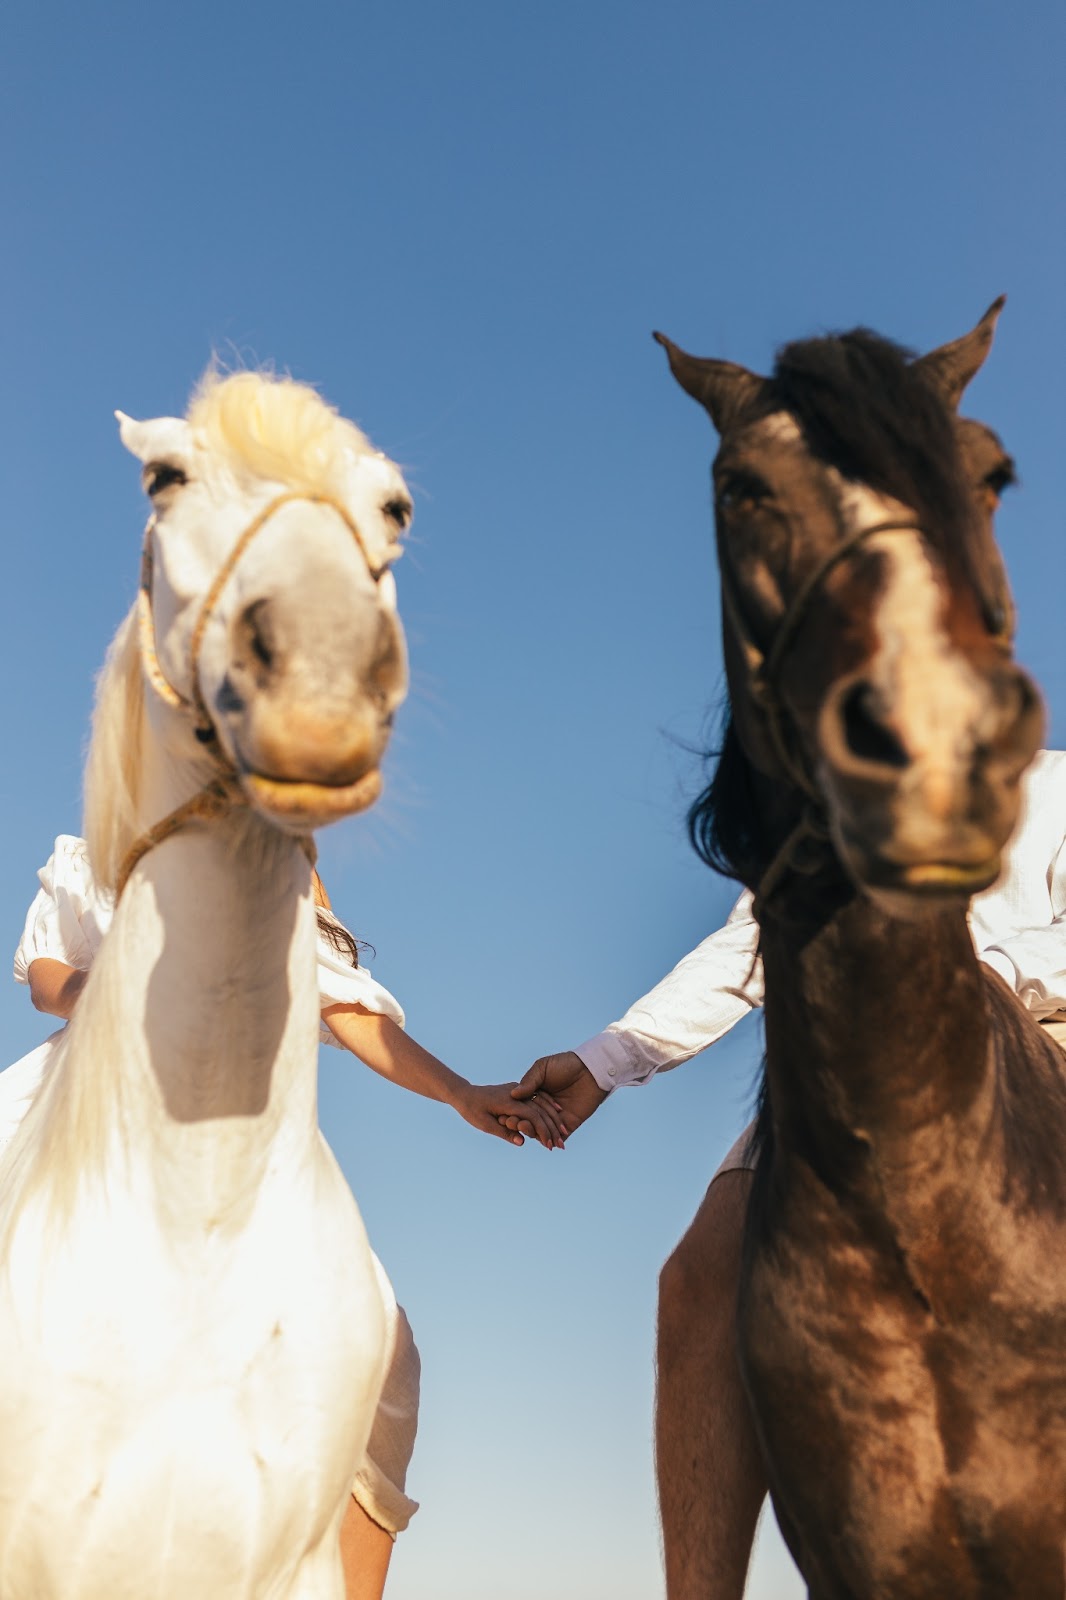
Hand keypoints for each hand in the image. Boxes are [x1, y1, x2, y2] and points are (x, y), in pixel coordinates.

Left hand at [453, 1081, 567, 1149]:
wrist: (464, 1094)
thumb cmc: (472, 1110)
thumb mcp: (485, 1124)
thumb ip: (504, 1132)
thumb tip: (522, 1142)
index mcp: (508, 1102)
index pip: (532, 1116)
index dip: (542, 1131)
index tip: (550, 1145)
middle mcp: (516, 1094)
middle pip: (540, 1110)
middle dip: (552, 1127)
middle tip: (562, 1144)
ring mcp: (518, 1091)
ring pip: (541, 1103)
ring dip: (553, 1117)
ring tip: (564, 1132)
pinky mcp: (518, 1091)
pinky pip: (536, 1097)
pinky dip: (548, 1106)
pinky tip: (557, 1112)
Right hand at [504, 1051, 607, 1139]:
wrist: (590, 1070)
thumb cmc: (566, 1064)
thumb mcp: (543, 1068)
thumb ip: (529, 1081)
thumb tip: (513, 1094)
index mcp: (535, 1095)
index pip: (521, 1108)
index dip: (512, 1112)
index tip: (502, 1115)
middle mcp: (544, 1109)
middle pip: (528, 1121)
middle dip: (518, 1123)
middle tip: (511, 1122)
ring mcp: (555, 1118)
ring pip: (540, 1131)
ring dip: (531, 1132)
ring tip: (524, 1127)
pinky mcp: (568, 1125)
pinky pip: (557, 1137)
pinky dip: (549, 1141)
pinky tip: (542, 1139)